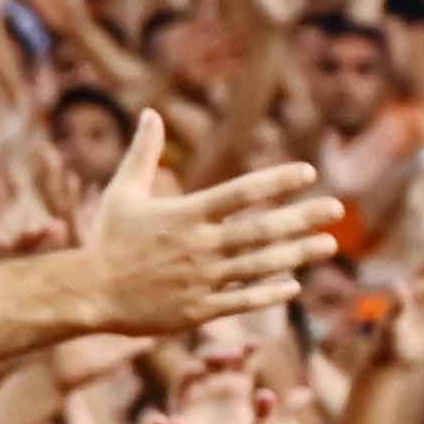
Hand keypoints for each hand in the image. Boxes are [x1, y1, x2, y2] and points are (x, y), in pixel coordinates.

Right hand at [70, 114, 342, 335]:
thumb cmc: (107, 239)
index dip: (277, 181)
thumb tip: (150, 112)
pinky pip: (241, 300)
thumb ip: (143, 153)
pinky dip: (268, 293)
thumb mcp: (123, 191)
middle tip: (336, 208)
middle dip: (302, 218)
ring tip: (326, 245)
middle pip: (261, 230)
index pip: (241, 193)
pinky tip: (294, 284)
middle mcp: (199, 247)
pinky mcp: (197, 310)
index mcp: (185, 215)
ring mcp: (201, 280)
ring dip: (296, 254)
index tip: (308, 172)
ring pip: (259, 266)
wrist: (87, 294)